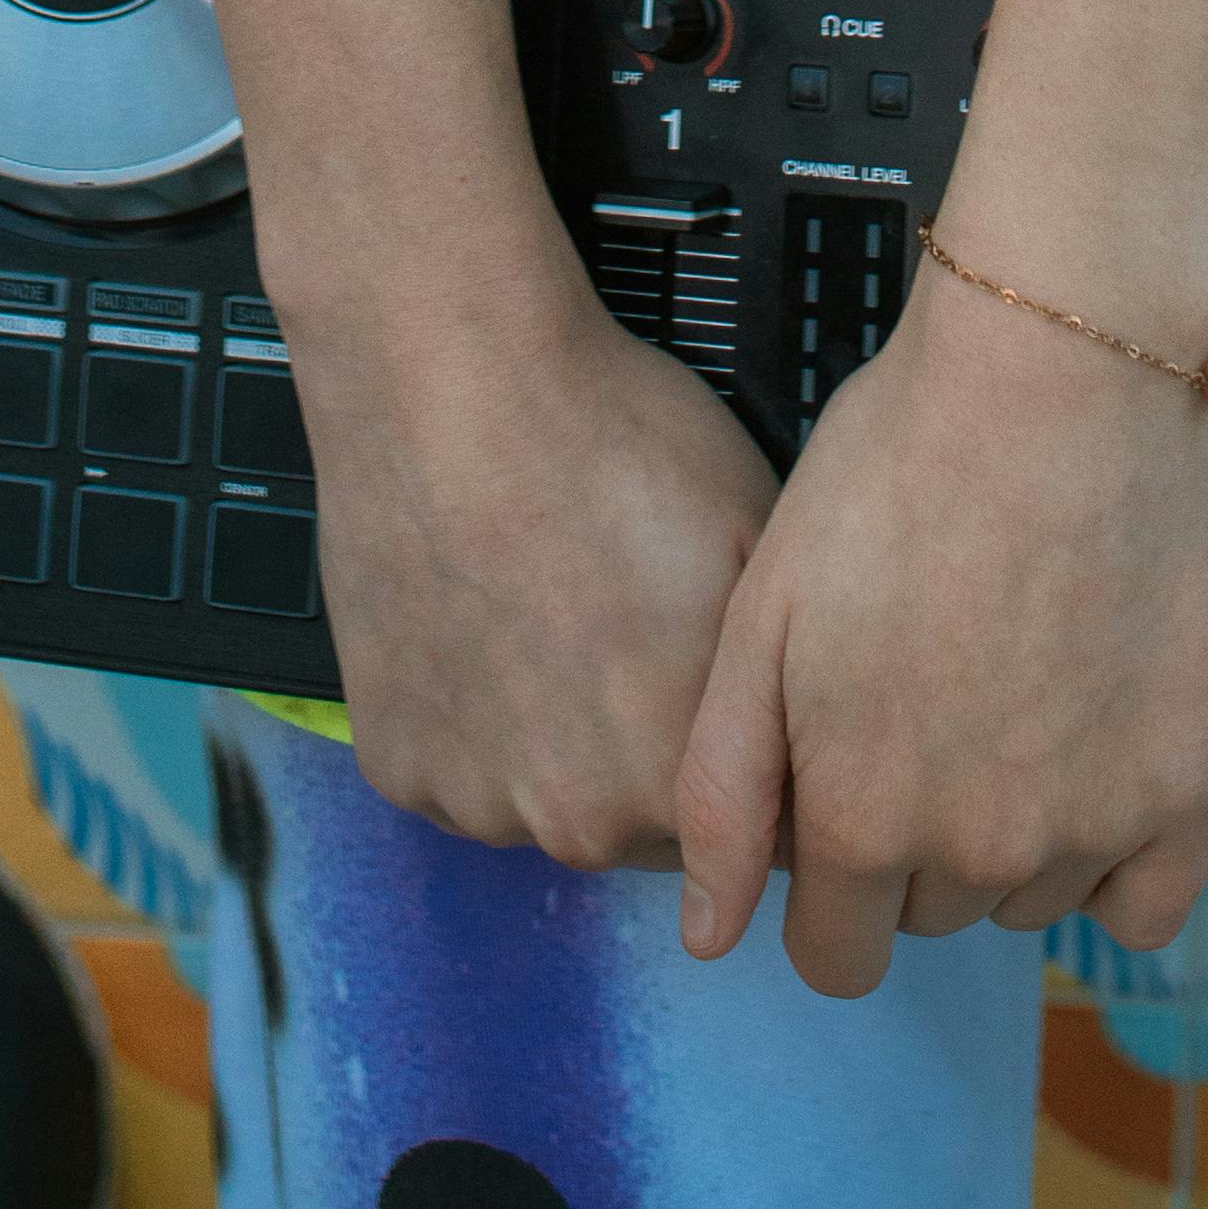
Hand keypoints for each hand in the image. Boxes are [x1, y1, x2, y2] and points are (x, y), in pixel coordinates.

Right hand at [296, 270, 777, 874]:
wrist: (453, 380)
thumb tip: (811, 740)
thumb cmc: (614, 442)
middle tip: (623, 630)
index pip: (744, 828)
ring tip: (546, 615)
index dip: (736, 751)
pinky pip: (454, 768)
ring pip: (543, 797)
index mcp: (686, 782)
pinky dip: (468, 717)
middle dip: (646, 748)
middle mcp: (580, 824)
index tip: (704, 675)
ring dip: (554, 741)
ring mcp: (475, 801)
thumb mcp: (759, 543)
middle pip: (640, 821)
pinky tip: (478, 622)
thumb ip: (785, 678)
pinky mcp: (396, 762)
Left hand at [675, 283, 1207, 996]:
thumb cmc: (904, 463)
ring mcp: (1092, 829)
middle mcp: (977, 853)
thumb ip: (725, 791)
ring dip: (1015, 829)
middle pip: (931, 912)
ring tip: (1010, 683)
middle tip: (931, 694)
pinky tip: (1093, 747)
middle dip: (917, 833)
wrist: (1062, 372)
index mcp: (860, 817)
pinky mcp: (1190, 792)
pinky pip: (1146, 904)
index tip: (848, 792)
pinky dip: (1118, 852)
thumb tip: (711, 937)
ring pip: (1031, 897)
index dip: (828, 878)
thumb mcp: (764, 610)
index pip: (834, 954)